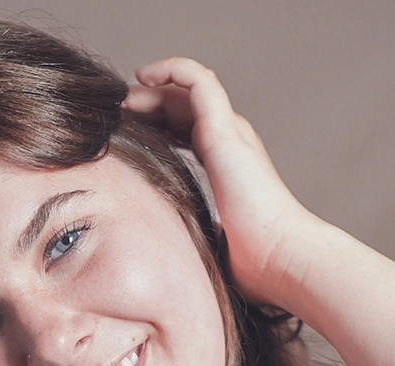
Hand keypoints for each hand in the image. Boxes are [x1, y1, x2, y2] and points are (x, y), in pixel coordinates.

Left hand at [125, 58, 315, 308]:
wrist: (278, 259)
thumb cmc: (248, 267)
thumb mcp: (202, 243)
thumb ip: (183, 238)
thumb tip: (158, 262)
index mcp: (226, 169)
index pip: (188, 135)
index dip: (157, 129)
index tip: (126, 137)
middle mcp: (230, 145)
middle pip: (184, 110)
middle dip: (149, 107)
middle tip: (116, 115)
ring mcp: (230, 134)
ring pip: (188, 90)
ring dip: (154, 88)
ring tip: (123, 96)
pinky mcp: (225, 130)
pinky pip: (197, 81)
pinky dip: (171, 70)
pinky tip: (143, 77)